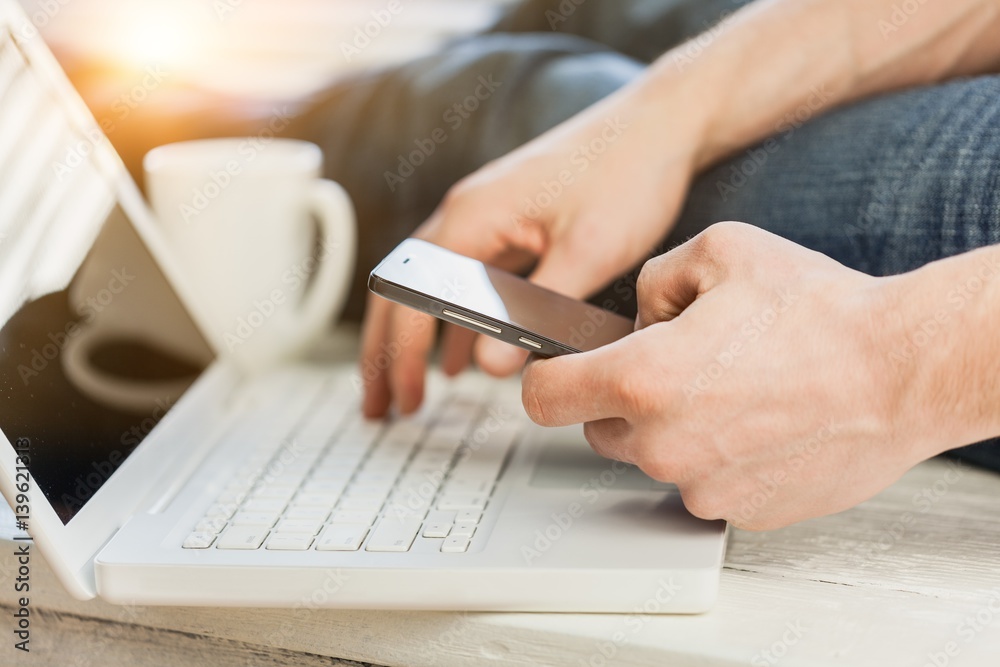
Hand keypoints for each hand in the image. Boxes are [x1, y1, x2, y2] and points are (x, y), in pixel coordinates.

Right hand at [361, 81, 703, 417]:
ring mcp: (487, 217)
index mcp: (472, 217)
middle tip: (378, 405)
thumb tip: (492, 367)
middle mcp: (467, 213)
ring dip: (416, 340)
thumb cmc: (627, 174)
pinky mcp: (511, 224)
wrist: (660, 124)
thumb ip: (536, 311)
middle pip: (402, 290)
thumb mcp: (586, 252)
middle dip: (386, 352)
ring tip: (408, 391)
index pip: (412, 296)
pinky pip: (466, 280)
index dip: (402, 355)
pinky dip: (455, 321)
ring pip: (430, 286)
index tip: (404, 400)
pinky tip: (462, 357)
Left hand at [521, 222, 927, 529]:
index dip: (549, 378)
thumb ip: (652, 281)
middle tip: (680, 366)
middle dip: (623, 399)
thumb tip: (638, 316)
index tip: (562, 371)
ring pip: (654, 458)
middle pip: (599, 429)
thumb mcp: (719, 252)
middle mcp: (662, 445)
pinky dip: (718, 457)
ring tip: (734, 389)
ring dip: (674, 429)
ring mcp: (702, 486)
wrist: (901, 371)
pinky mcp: (742, 511)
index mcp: (640, 381)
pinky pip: (704, 482)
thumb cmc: (818, 313)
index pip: (543, 397)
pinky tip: (761, 421)